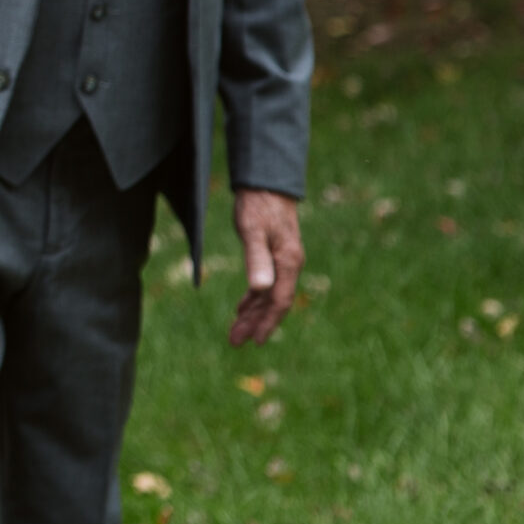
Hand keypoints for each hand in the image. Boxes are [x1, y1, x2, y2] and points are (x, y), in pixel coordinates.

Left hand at [228, 187, 302, 345]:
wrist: (266, 182)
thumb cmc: (257, 205)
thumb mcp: (252, 231)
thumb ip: (256, 259)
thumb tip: (259, 289)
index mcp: (287, 263)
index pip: (279, 301)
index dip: (267, 322)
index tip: (255, 341)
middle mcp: (289, 265)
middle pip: (274, 302)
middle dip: (256, 323)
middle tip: (235, 341)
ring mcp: (283, 260)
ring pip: (268, 294)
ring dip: (253, 313)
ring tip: (236, 331)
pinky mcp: (274, 254)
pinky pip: (266, 283)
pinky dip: (253, 297)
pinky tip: (243, 307)